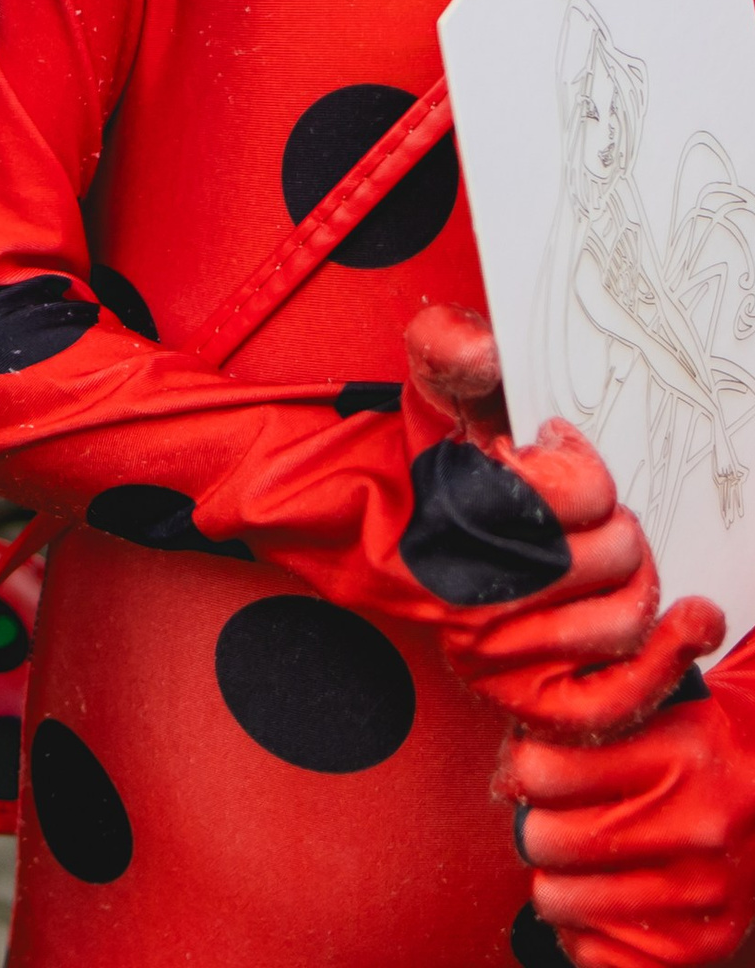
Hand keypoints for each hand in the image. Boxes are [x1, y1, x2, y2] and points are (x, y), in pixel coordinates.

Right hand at [399, 308, 720, 740]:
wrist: (358, 541)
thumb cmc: (411, 472)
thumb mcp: (424, 394)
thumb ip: (447, 348)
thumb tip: (483, 347)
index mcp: (458, 511)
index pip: (579, 493)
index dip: (582, 468)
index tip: (554, 454)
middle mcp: (476, 588)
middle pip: (614, 553)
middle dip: (611, 523)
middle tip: (579, 512)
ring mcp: (498, 651)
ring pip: (624, 619)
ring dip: (634, 582)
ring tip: (606, 557)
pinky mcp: (518, 695)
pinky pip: (614, 700)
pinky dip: (662, 666)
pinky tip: (689, 626)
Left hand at [507, 687, 754, 966]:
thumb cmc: (692, 754)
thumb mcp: (652, 715)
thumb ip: (583, 727)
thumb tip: (508, 775)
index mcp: (678, 758)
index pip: (544, 771)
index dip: (522, 770)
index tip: (530, 772)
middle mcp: (695, 829)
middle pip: (547, 839)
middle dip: (532, 828)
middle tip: (547, 820)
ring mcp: (701, 895)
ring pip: (559, 899)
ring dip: (552, 880)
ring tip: (574, 861)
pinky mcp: (699, 947)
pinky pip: (593, 952)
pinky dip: (581, 929)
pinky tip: (601, 898)